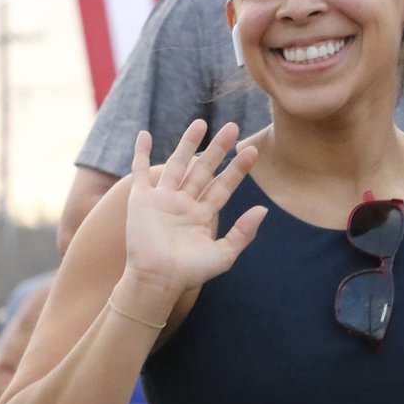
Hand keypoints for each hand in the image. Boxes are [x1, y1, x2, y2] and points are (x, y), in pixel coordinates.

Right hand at [121, 121, 267, 313]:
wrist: (157, 280)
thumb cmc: (189, 272)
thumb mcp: (223, 255)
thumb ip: (243, 233)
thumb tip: (263, 210)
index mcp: (203, 216)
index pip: (224, 186)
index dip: (238, 169)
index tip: (252, 150)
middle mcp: (184, 204)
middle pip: (204, 169)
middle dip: (218, 149)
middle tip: (233, 128)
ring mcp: (162, 200)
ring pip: (177, 164)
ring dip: (187, 143)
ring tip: (200, 123)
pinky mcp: (141, 200)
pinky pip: (140, 171)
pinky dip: (140, 153)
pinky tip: (144, 134)